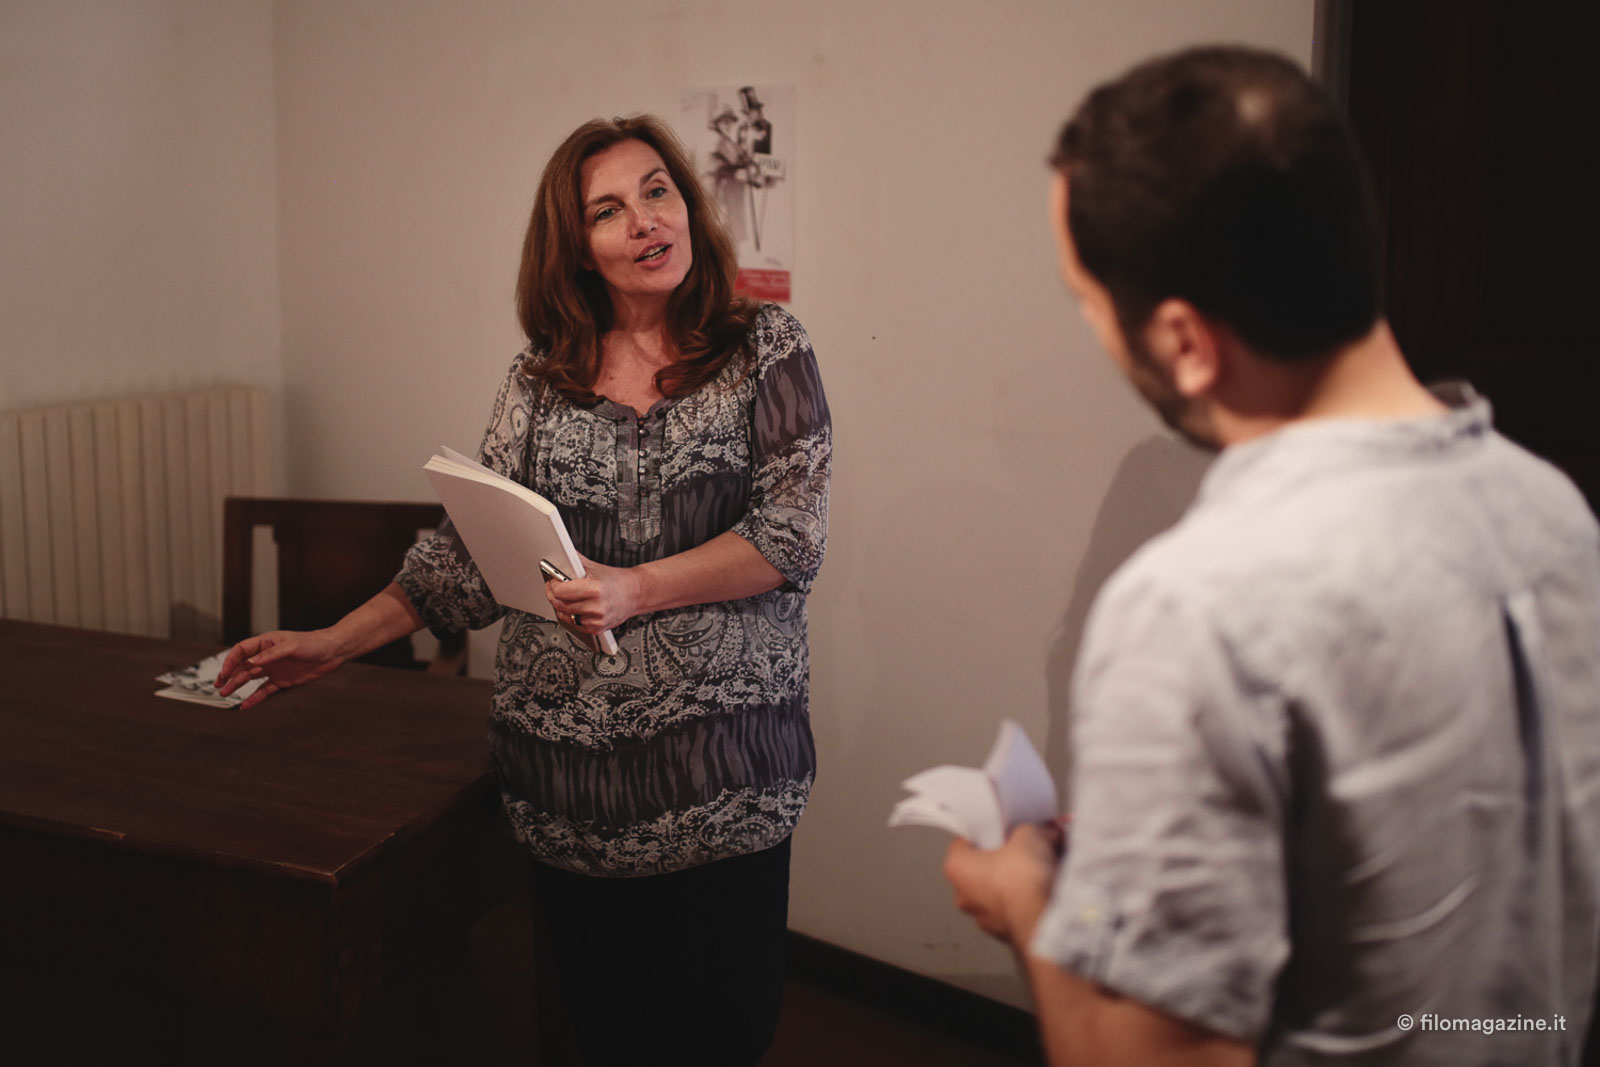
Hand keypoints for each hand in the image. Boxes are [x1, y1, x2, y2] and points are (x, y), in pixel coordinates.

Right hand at [215, 629, 348, 709]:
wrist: (333, 652)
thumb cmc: (313, 643)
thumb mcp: (292, 646)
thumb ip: (272, 654)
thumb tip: (251, 662)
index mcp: (267, 643)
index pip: (242, 650)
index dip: (231, 661)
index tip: (224, 672)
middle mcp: (267, 656)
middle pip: (242, 665)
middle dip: (229, 675)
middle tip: (218, 686)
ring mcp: (274, 669)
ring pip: (250, 678)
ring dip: (237, 685)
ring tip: (225, 694)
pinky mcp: (282, 681)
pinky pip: (264, 690)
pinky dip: (254, 698)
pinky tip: (244, 705)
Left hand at [544, 556, 643, 634]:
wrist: (635, 593)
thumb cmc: (617, 580)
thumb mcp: (595, 567)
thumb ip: (574, 561)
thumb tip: (558, 557)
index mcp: (595, 589)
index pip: (560, 591)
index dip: (553, 585)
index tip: (553, 581)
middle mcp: (596, 607)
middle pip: (560, 604)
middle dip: (553, 595)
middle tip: (554, 588)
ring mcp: (596, 620)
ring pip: (564, 616)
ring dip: (560, 607)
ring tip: (565, 597)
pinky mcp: (596, 629)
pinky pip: (573, 624)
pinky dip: (570, 616)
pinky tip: (574, 607)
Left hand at [943, 821, 1066, 947]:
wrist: (1044, 921)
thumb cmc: (1023, 882)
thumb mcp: (1029, 834)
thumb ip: (1032, 829)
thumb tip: (1042, 831)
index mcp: (957, 868)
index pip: (966, 841)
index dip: (989, 831)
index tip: (1005, 828)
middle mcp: (965, 896)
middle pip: (986, 865)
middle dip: (1010, 855)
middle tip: (1030, 844)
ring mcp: (986, 918)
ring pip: (1003, 889)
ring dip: (1023, 878)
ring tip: (1046, 865)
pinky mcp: (1008, 932)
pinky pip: (1019, 907)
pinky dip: (1032, 898)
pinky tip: (1050, 887)